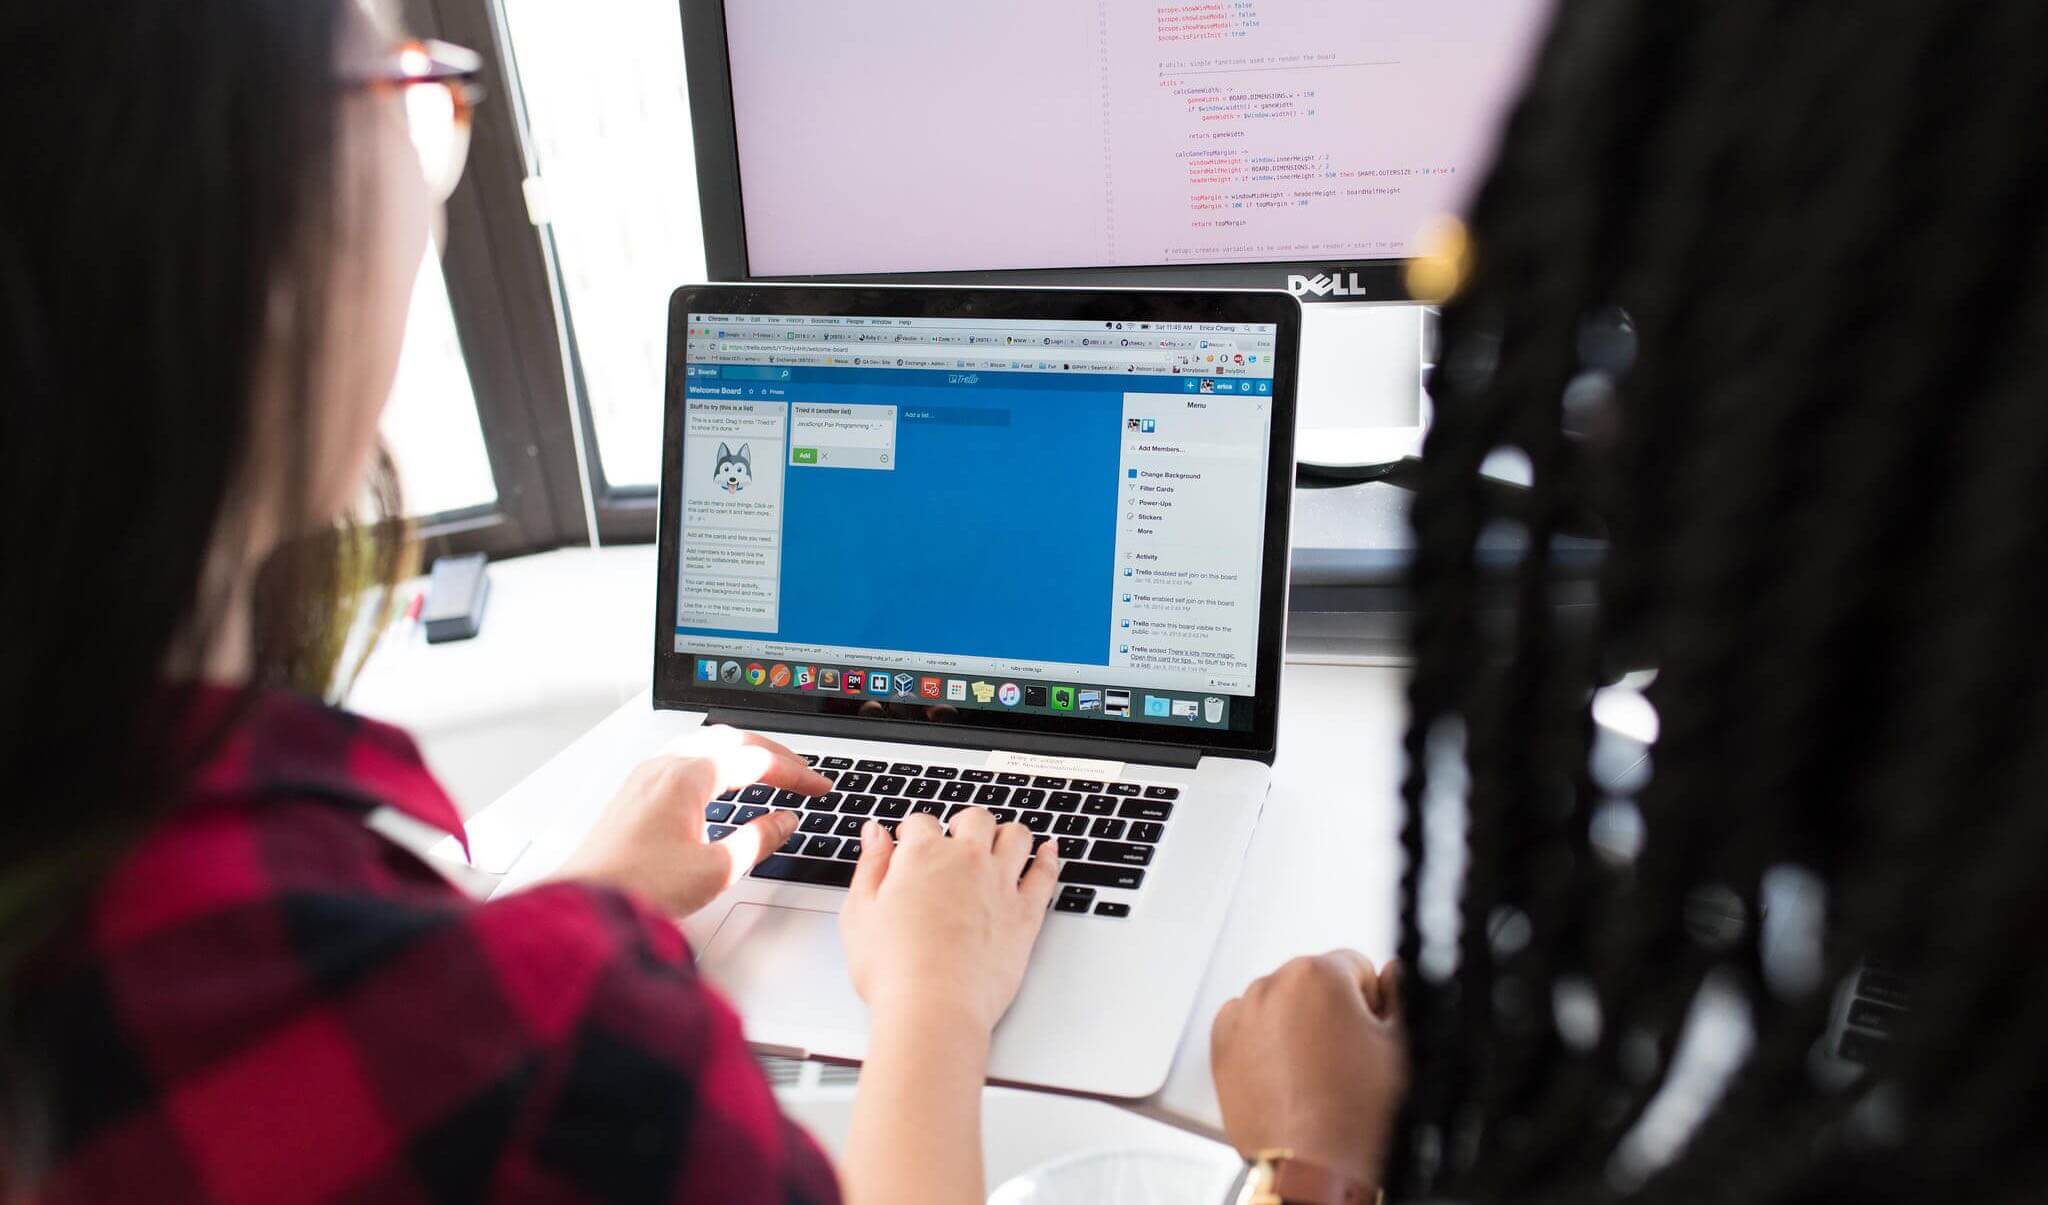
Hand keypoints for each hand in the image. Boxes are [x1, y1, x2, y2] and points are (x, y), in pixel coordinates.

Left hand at [552, 726, 827, 916]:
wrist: (584, 905)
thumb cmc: (638, 888)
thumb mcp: (716, 869)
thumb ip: (758, 839)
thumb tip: (783, 821)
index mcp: (687, 776)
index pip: (755, 758)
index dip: (795, 772)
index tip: (818, 787)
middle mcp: (663, 767)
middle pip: (730, 740)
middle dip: (773, 754)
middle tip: (801, 773)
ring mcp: (644, 777)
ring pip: (704, 745)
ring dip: (742, 753)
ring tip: (767, 771)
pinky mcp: (634, 794)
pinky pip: (683, 760)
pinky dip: (715, 763)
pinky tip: (720, 785)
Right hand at [840, 809, 1060, 1031]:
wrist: (934, 1008)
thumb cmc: (893, 970)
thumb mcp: (860, 913)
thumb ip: (870, 865)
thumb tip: (874, 833)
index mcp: (923, 856)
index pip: (921, 823)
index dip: (912, 832)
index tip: (909, 843)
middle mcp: (966, 861)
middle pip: (975, 819)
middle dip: (963, 824)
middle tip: (956, 839)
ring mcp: (1001, 885)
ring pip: (1016, 836)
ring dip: (1006, 834)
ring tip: (998, 843)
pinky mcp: (1026, 914)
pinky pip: (1045, 874)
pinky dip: (1048, 858)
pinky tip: (1048, 852)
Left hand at [1211, 952, 1406, 1188]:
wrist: (1315, 1174)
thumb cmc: (1358, 1118)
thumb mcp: (1404, 1047)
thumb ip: (1403, 993)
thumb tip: (1393, 973)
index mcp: (1317, 975)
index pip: (1356, 966)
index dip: (1373, 1003)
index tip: (1372, 1034)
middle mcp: (1271, 987)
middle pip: (1315, 983)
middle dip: (1333, 1013)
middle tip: (1348, 1062)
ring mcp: (1242, 1018)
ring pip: (1282, 1005)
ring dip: (1299, 1028)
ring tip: (1319, 1077)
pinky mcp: (1222, 1048)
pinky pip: (1250, 1029)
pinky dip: (1267, 1045)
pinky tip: (1290, 1078)